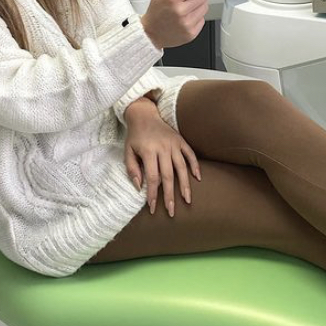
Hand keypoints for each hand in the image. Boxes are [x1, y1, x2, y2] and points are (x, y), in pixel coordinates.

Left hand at [124, 99, 200, 216]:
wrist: (144, 115)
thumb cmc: (135, 136)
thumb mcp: (128, 151)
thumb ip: (132, 169)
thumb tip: (139, 186)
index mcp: (148, 151)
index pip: (152, 177)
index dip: (152, 194)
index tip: (153, 208)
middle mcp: (163, 148)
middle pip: (168, 176)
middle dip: (169, 195)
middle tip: (171, 211)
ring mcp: (174, 144)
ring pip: (181, 168)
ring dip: (185, 185)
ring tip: (187, 200)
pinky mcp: (181, 140)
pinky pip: (190, 154)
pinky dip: (195, 166)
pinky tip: (198, 179)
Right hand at [141, 0, 208, 48]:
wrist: (151, 33)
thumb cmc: (156, 13)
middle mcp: (181, 11)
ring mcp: (187, 23)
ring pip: (205, 7)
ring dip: (199, 5)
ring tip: (187, 7)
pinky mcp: (191, 33)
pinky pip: (203, 19)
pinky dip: (197, 17)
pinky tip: (187, 17)